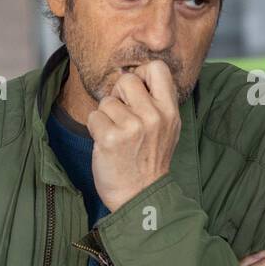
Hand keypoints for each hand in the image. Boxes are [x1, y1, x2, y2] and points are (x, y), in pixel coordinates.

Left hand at [88, 61, 181, 211]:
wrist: (141, 196)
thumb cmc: (150, 161)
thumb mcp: (167, 128)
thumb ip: (157, 102)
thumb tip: (134, 73)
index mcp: (170, 111)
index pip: (157, 68)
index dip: (141, 74)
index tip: (136, 91)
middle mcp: (154, 116)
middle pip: (127, 79)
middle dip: (119, 95)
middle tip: (122, 115)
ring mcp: (132, 127)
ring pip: (107, 100)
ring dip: (106, 116)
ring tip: (117, 135)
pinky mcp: (110, 139)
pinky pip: (94, 116)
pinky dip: (96, 129)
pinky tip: (107, 143)